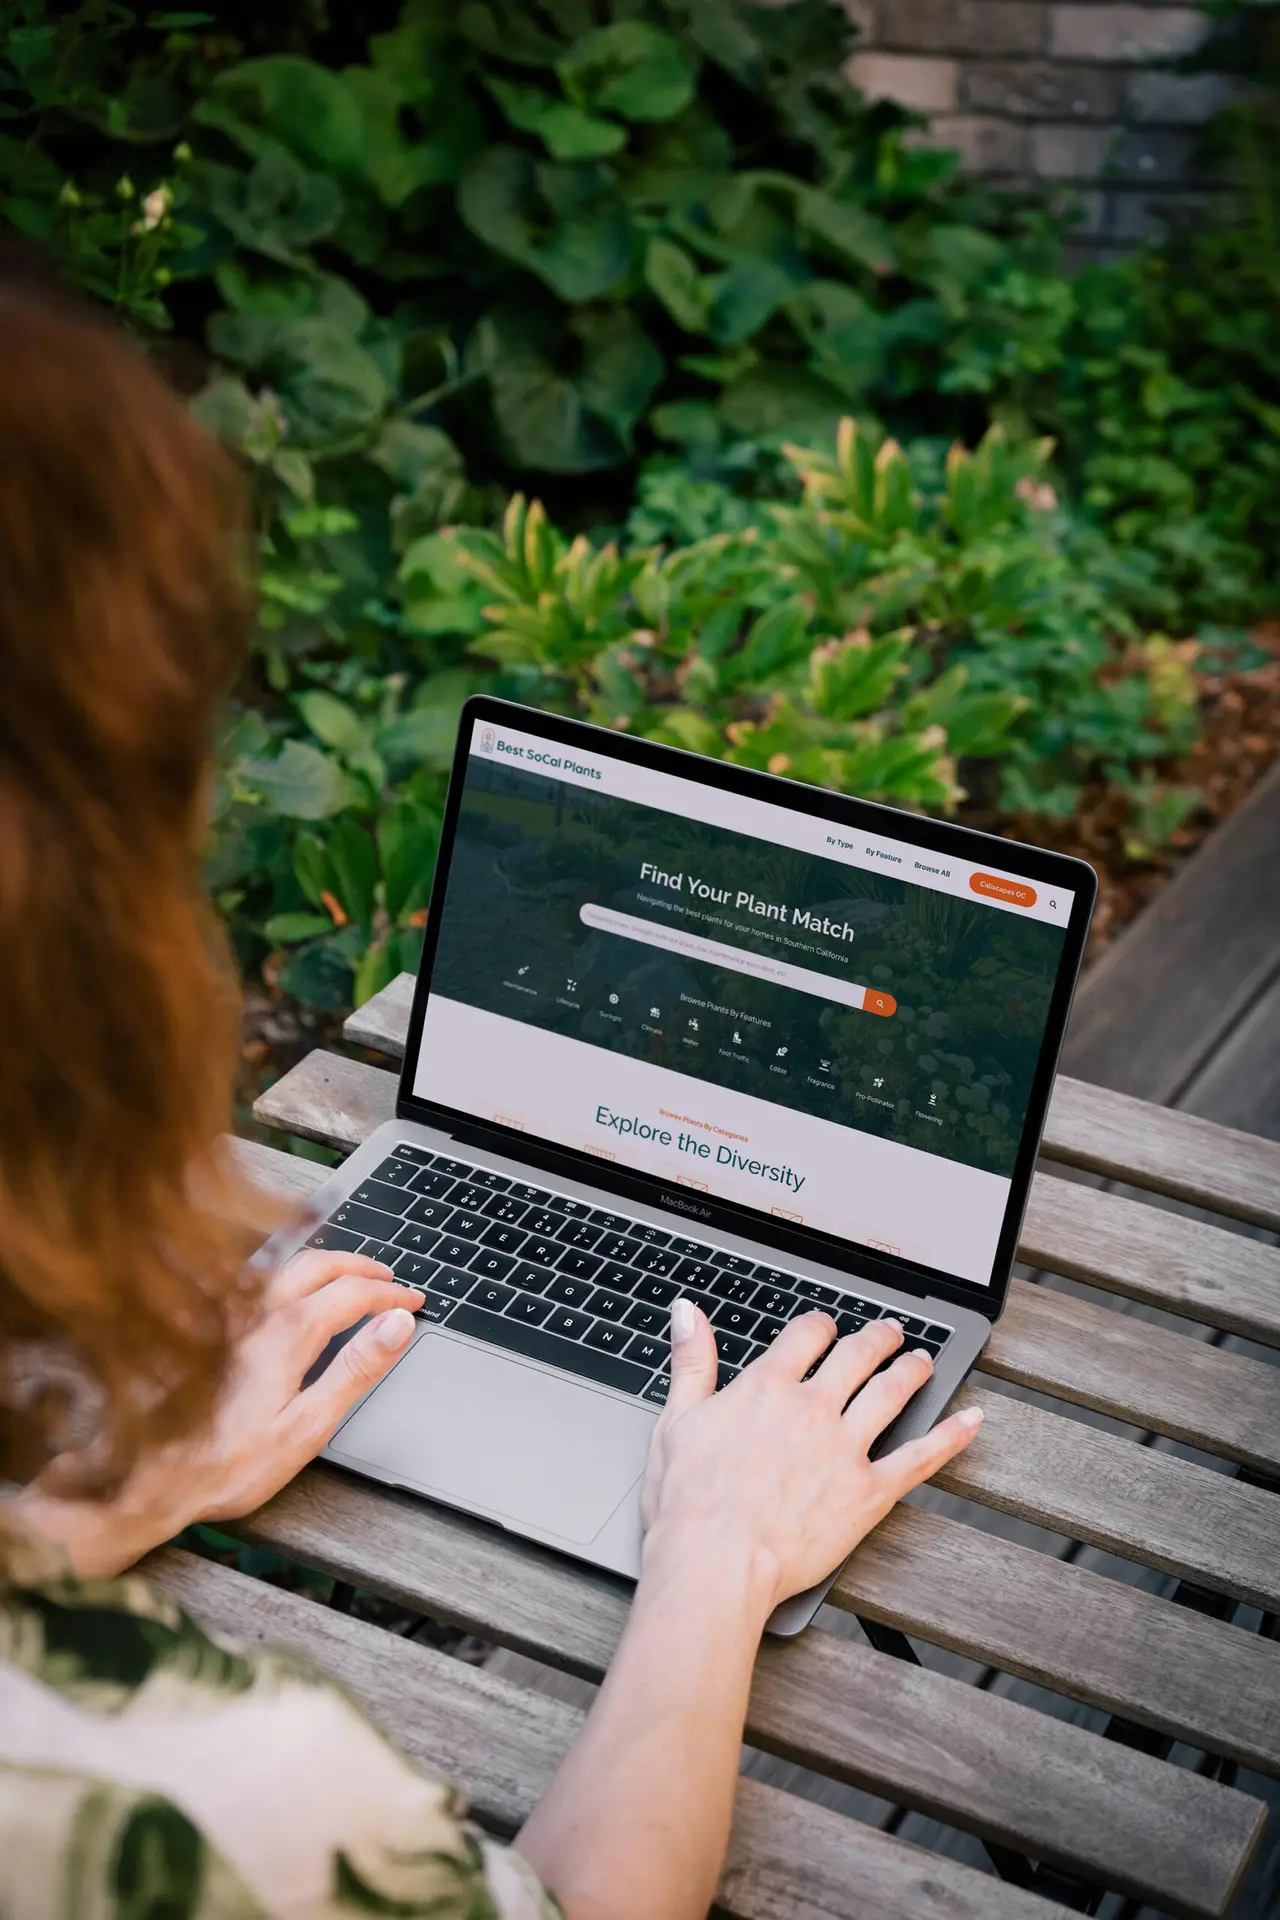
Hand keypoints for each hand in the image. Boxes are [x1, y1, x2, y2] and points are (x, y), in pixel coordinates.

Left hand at [12, 1248, 420, 1575]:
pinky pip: (252, 1277)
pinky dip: (284, 1270)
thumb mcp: (308, 1425)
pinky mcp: (204, 1326)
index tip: (413, 1304)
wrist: (151, 1479)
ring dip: (323, 1260)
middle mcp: (256, 1311)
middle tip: (388, 1281)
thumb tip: (397, 1325)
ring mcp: (226, 1315)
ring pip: (283, 1263)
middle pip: (320, 1264)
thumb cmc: (229, 1464)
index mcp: (288, 1332)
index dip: (390, 1297)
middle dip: (361, 1267)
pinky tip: (285, 1285)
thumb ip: (356, 1369)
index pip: (354, 1294)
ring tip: (347, 1274)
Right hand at [639, 1301, 981, 1620]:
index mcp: (767, 1388)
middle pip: (857, 1356)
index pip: (807, 1336)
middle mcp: (813, 1409)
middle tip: (889, 1332)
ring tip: (922, 1360)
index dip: (821, 1325)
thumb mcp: (677, 1421)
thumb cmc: (689, 1503)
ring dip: (911, 1370)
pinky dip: (950, 1436)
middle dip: (876, 1339)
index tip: (826, 1327)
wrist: (716, 1562)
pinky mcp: (869, 1492)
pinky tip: (971, 1420)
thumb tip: (687, 1311)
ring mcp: (846, 1449)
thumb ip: (691, 1362)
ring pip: (891, 1393)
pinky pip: (920, 1457)